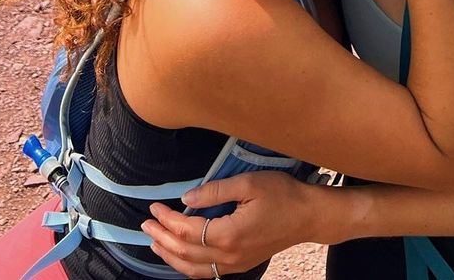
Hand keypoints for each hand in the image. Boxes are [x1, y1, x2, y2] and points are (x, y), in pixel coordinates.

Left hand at [141, 172, 326, 276]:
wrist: (308, 216)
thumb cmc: (282, 195)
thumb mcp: (249, 183)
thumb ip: (215, 190)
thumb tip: (187, 198)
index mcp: (230, 234)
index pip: (188, 230)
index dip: (167, 220)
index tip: (154, 208)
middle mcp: (230, 255)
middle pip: (186, 253)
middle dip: (162, 238)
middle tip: (146, 225)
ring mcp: (235, 264)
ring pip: (193, 268)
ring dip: (171, 256)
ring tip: (154, 243)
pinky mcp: (240, 264)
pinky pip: (207, 272)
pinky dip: (187, 266)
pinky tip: (180, 257)